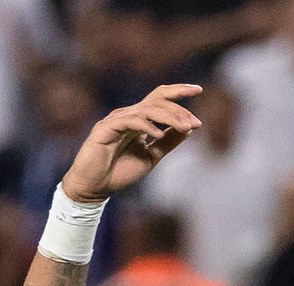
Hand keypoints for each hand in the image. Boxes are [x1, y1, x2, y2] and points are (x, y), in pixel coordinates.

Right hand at [61, 84, 202, 202]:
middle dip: (178, 108)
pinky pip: (130, 122)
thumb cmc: (120, 172)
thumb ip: (168, 141)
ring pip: (146, 109)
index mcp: (138, 119)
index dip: (178, 91)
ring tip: (185, 128)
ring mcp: (116, 120)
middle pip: (156, 100)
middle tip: (195, 122)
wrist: (95, 187)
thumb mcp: (152, 156)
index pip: (159, 98)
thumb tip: (190, 128)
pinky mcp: (105, 129)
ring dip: (169, 117)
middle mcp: (127, 115)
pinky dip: (147, 126)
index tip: (199, 89)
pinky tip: (158, 135)